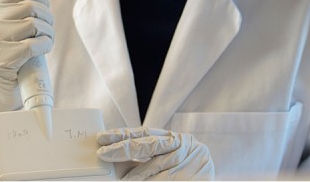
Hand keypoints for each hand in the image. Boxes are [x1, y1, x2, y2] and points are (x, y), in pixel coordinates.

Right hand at [0, 0, 53, 121]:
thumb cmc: (5, 55)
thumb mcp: (2, 25)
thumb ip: (8, 1)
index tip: (43, 10)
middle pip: (30, 6)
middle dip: (47, 17)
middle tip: (47, 30)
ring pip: (34, 24)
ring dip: (48, 33)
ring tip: (45, 42)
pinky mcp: (1, 59)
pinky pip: (35, 44)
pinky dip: (45, 46)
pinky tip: (42, 51)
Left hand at [96, 127, 214, 180]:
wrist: (207, 181)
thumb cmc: (182, 172)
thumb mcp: (162, 162)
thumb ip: (140, 161)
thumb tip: (111, 160)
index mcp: (173, 138)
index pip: (143, 133)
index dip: (122, 134)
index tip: (102, 138)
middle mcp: (181, 144)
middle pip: (148, 144)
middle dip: (123, 149)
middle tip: (104, 154)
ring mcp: (188, 160)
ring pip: (155, 166)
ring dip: (136, 175)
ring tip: (122, 181)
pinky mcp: (194, 177)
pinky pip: (167, 180)